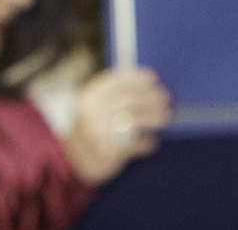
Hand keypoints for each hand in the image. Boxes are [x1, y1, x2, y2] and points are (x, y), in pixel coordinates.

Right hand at [62, 68, 170, 184]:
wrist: (72, 159)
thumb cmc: (88, 128)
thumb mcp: (91, 106)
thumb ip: (110, 95)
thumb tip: (143, 84)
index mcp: (89, 97)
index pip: (116, 81)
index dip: (136, 78)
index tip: (153, 77)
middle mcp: (93, 111)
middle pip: (129, 99)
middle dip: (150, 98)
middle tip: (165, 98)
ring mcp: (100, 131)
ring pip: (134, 120)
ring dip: (153, 117)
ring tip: (166, 116)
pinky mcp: (109, 151)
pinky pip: (134, 144)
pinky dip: (146, 143)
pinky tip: (152, 142)